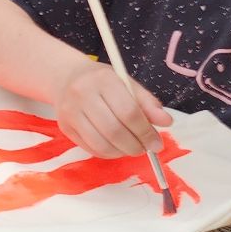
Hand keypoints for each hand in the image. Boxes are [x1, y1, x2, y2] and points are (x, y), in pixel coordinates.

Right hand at [54, 58, 173, 157]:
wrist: (66, 77)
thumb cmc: (102, 81)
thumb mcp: (127, 84)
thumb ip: (147, 103)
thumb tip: (166, 122)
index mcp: (103, 79)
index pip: (128, 112)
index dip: (145, 132)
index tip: (157, 143)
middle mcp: (82, 93)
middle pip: (114, 130)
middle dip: (135, 146)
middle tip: (145, 149)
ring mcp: (70, 111)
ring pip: (101, 144)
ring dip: (122, 152)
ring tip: (131, 148)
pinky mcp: (64, 126)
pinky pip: (91, 149)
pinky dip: (108, 154)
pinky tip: (116, 147)